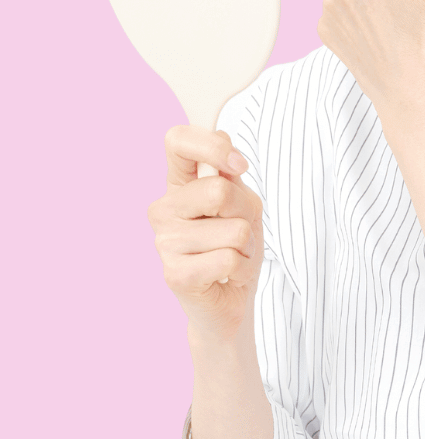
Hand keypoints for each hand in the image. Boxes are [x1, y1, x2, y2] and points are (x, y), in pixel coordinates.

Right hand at [147, 126, 263, 342]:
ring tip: (233, 256)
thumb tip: (229, 161)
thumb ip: (232, 177)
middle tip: (240, 232)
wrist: (233, 299)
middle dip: (246, 213)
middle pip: (219, 190)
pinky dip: (242, 268)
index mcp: (179, 183)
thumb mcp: (243, 202)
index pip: (177, 140)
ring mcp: (164, 242)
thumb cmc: (237, 244)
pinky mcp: (173, 274)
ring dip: (247, 246)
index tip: (239, 167)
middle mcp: (163, 209)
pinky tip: (228, 276)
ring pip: (233, 229)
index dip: (213, 146)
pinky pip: (229, 258)